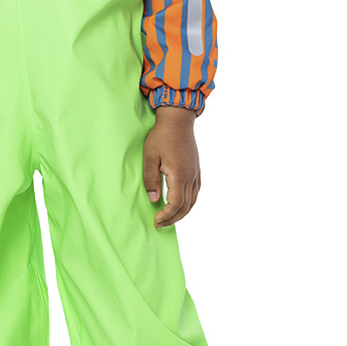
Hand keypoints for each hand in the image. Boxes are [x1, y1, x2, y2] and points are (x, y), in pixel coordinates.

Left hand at [143, 105, 200, 226]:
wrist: (177, 121)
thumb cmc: (161, 137)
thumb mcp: (149, 158)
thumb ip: (151, 180)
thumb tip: (153, 199)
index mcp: (179, 175)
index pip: (176, 203)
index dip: (166, 215)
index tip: (156, 220)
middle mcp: (191, 177)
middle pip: (186, 206)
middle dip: (173, 218)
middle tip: (159, 224)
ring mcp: (196, 173)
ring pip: (193, 201)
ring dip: (181, 213)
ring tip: (168, 219)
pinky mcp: (197, 170)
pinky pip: (196, 192)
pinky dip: (189, 203)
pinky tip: (180, 205)